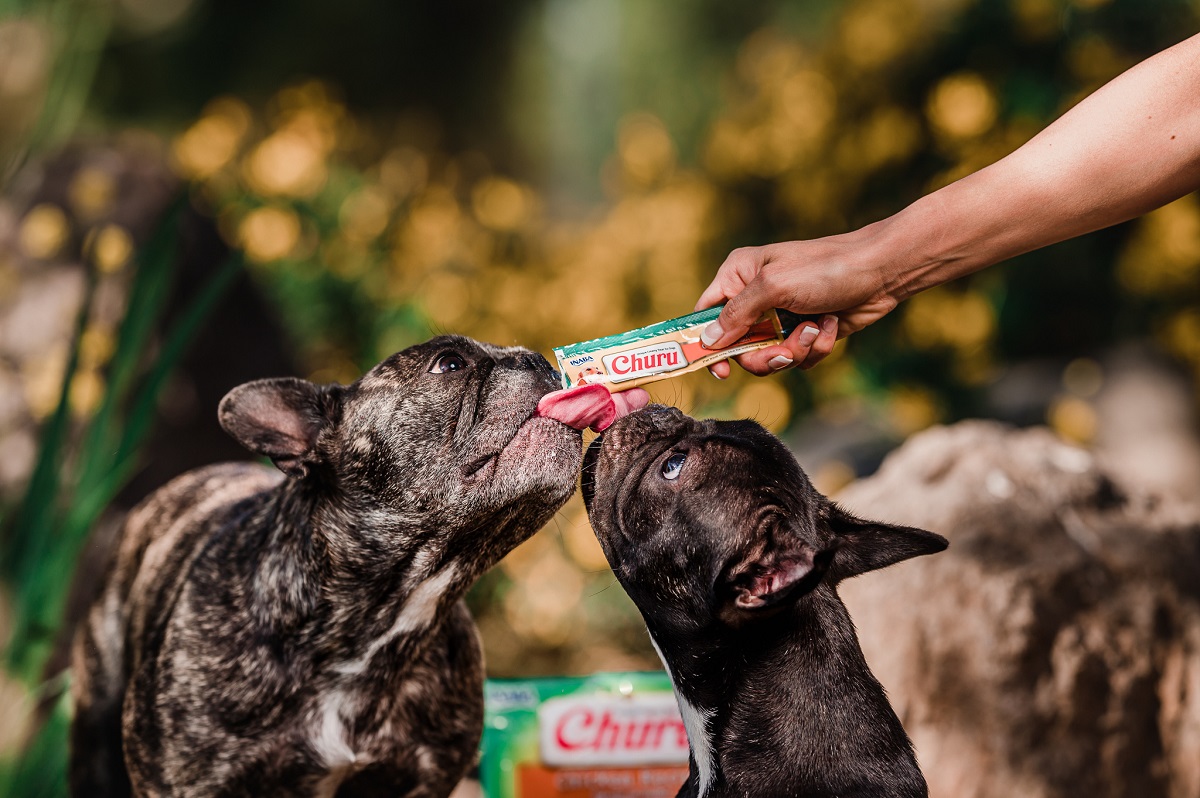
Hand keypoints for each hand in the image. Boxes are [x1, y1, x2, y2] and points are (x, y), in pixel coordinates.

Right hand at [695, 226, 901, 376]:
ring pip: (769, 358)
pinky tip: (830, 325)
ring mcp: (780, 317)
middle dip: (765, 354)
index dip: (708, 345)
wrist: (881, 272)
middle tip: (786, 350)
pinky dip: (815, 348)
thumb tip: (707, 341)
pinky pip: (797, 358)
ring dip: (795, 351)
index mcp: (738, 276)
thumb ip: (736, 314)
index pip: (705, 316)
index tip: (721, 371)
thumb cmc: (825, 268)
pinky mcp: (804, 332)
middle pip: (738, 348)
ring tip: (816, 328)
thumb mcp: (773, 286)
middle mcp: (755, 297)